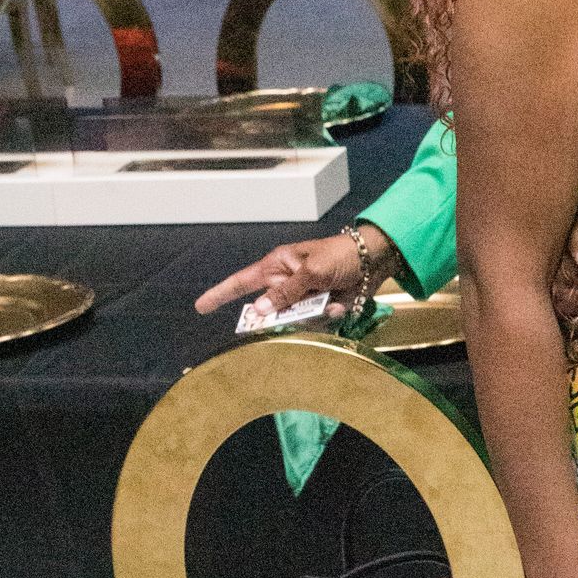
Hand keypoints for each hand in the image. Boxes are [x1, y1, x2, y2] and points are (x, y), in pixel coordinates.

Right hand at [194, 224, 391, 316]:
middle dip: (289, 314)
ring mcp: (305, 296)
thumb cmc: (340, 256)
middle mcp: (288, 282)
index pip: (242, 282)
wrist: (376, 259)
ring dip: (316, 312)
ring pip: (296, 320)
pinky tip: (344, 300)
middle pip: (272, 310)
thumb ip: (285, 293)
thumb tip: (259, 310)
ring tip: (333, 297)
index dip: (221, 295)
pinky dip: (332, 314)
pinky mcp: (322, 306)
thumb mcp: (311, 272)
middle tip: (311, 298)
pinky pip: (318, 321)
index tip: (201, 307)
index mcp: (278, 265)